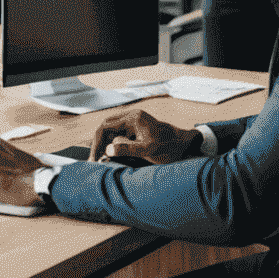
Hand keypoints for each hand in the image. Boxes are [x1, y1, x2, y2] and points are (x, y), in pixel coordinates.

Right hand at [86, 106, 202, 165]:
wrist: (184, 144)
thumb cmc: (169, 147)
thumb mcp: (148, 150)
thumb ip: (127, 149)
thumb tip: (107, 150)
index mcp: (133, 118)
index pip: (106, 126)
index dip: (97, 142)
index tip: (94, 158)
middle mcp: (131, 117)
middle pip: (106, 127)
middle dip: (98, 143)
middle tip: (93, 161)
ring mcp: (133, 122)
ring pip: (111, 131)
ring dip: (104, 144)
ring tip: (99, 161)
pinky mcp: (136, 129)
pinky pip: (118, 134)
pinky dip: (112, 145)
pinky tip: (110, 156)